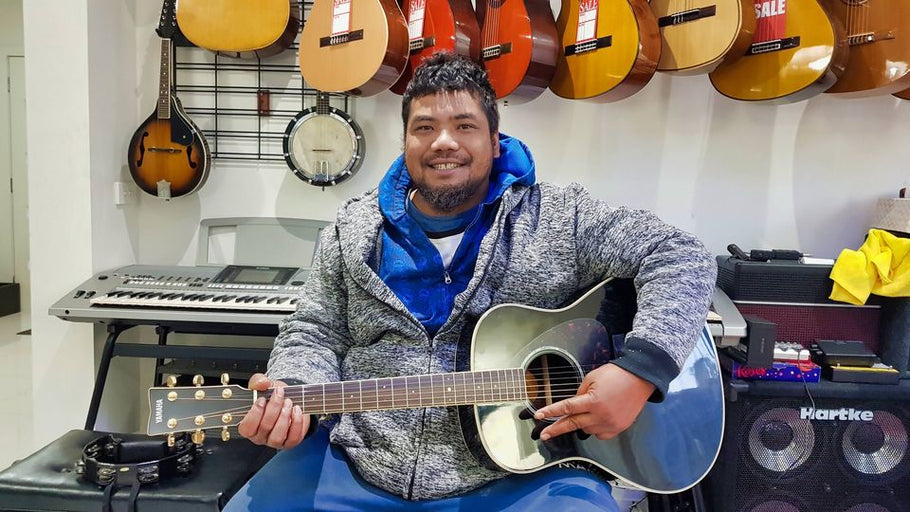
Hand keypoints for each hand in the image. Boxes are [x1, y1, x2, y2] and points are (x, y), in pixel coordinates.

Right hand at [237, 373, 308, 448]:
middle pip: (265, 428)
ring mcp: (275, 441)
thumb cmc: (273, 396)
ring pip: (277, 437)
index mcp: (249, 426)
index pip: (247, 428)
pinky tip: (297, 410)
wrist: (290, 398)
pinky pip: (293, 438)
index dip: (255, 413)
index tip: (262, 399)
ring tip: (289, 402)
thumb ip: (258, 381)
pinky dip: (297, 423)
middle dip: (274, 408)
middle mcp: (260, 436)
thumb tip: (262, 383)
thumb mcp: (264, 385)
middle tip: (280, 394)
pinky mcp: (290, 442)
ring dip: (284, 417)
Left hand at [533, 364, 654, 440]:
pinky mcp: (618, 428)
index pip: (566, 408)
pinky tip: (598, 418)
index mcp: (593, 401)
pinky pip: (599, 434)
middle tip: (544, 435)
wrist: (640, 379)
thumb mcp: (592, 378)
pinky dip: (595, 428)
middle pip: (573, 424)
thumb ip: (580, 394)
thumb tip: (571, 407)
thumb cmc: (616, 375)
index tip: (539, 416)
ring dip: (582, 421)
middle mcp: (601, 415)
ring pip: (586, 429)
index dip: (551, 412)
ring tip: (592, 408)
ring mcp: (610, 424)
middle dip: (557, 429)